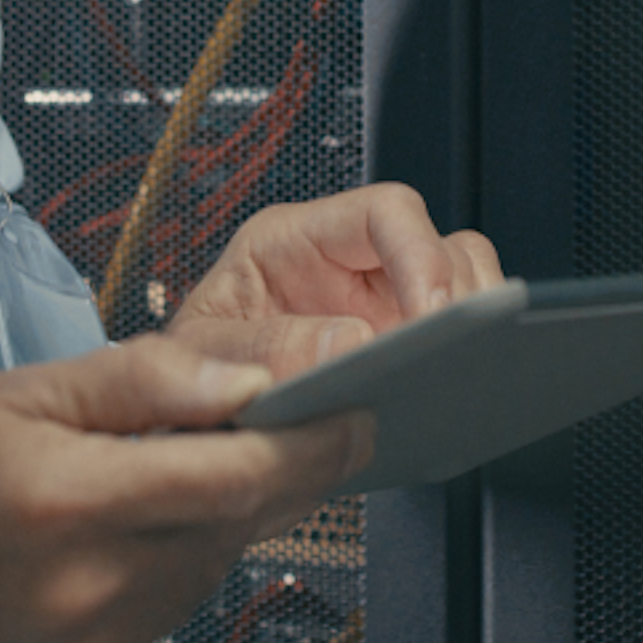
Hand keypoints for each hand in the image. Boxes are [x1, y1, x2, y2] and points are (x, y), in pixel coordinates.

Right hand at [0, 335, 370, 642]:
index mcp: (69, 501)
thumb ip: (150, 380)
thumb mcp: (33, 386)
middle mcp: (81, 587)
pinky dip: (171, 565)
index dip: (310, 446)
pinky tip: (126, 530)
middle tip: (287, 424)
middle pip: (231, 527)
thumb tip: (251, 380)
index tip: (358, 415)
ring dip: (215, 519)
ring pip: (206, 569)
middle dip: (270, 473)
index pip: (233, 478)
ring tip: (164, 473)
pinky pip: (167, 611)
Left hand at [165, 184, 503, 376]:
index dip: (422, 256)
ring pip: (459, 290)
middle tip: (450, 358)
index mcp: (291, 243)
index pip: (384, 212)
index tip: (431, 319)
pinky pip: (448, 346)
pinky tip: (448, 404)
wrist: (176, 430)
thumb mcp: (199, 360)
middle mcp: (344, 266)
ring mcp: (375, 310)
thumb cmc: (177, 379)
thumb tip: (348, 343)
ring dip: (466, 332)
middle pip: (438, 247)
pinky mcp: (392, 355)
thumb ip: (262, 350)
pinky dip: (460, 370)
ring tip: (452, 381)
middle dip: (456, 299)